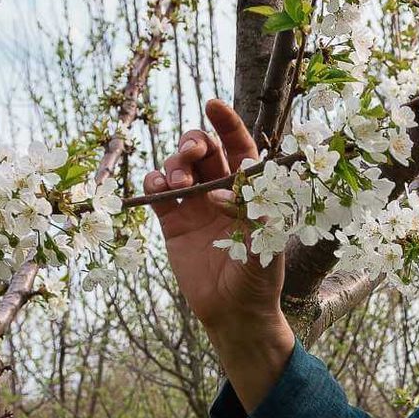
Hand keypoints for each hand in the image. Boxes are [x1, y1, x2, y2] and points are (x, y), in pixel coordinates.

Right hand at [146, 98, 285, 341]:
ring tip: (177, 185)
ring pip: (179, 167)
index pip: (239, 148)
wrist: (233, 313)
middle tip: (193, 153)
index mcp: (249, 191)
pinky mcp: (173, 222)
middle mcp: (221, 193)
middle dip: (194, 142)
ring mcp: (195, 206)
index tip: (214, 104)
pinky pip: (157, 192)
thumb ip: (251, 215)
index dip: (227, 123)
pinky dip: (153, 181)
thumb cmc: (259, 279)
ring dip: (175, 164)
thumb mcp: (265, 246)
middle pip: (204, 151)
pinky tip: (158, 188)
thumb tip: (225, 188)